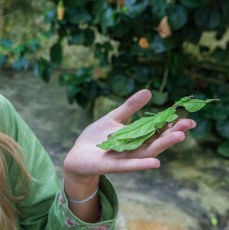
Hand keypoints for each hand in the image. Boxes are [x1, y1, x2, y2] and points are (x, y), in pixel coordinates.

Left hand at [63, 89, 195, 181]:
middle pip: (156, 141)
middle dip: (172, 133)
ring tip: (179, 136)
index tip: (187, 117)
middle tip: (188, 124)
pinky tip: (156, 163)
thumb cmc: (96, 137)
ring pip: (147, 153)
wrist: (78, 154)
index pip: (157, 131)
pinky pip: (129, 166)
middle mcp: (134, 149)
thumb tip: (148, 91)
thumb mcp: (113, 118)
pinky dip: (142, 165)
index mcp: (135, 138)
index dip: (171, 125)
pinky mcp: (112, 166)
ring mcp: (125, 159)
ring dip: (163, 146)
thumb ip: (130, 107)